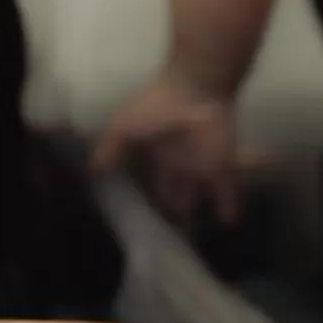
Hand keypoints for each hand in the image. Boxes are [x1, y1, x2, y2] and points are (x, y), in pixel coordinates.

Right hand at [90, 68, 243, 227]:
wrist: (194, 88)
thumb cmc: (156, 105)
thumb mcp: (122, 127)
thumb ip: (109, 150)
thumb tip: (92, 173)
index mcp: (157, 153)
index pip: (152, 182)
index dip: (148, 198)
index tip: (143, 219)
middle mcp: (179, 163)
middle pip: (176, 192)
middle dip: (174, 209)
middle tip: (171, 233)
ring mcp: (201, 165)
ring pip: (199, 194)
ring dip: (197, 211)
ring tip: (196, 234)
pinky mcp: (221, 166)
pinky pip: (227, 191)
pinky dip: (229, 206)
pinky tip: (230, 224)